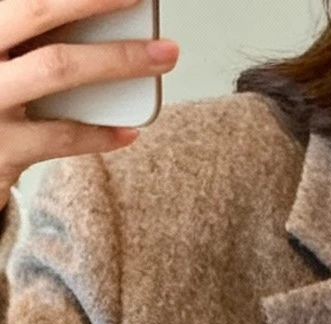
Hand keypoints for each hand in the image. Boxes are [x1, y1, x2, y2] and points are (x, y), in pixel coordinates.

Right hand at [0, 0, 177, 205]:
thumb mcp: (5, 51)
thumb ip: (34, 29)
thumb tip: (94, 13)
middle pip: (37, 10)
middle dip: (95, 0)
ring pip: (57, 68)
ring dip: (117, 59)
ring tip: (161, 56)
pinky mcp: (2, 147)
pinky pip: (60, 137)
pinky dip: (100, 134)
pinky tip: (128, 130)